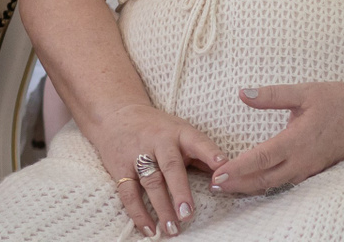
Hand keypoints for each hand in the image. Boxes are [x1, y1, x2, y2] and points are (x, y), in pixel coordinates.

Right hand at [84, 101, 226, 237]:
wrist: (116, 114)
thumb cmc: (156, 127)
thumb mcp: (180, 131)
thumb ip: (201, 153)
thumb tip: (227, 176)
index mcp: (178, 133)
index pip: (197, 142)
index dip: (210, 153)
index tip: (224, 167)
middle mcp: (158, 142)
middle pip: (170, 166)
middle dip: (180, 190)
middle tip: (188, 213)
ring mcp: (137, 155)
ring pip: (150, 182)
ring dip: (161, 206)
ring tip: (172, 228)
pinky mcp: (120, 167)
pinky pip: (128, 192)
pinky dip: (138, 213)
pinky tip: (149, 229)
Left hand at [210, 65, 343, 196]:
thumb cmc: (338, 99)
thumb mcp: (304, 91)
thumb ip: (272, 95)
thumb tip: (243, 93)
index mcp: (298, 140)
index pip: (262, 159)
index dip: (238, 169)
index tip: (217, 175)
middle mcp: (304, 159)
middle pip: (265, 179)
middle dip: (238, 184)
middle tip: (212, 185)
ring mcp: (310, 167)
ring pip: (276, 183)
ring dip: (251, 187)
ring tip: (227, 187)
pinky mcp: (315, 169)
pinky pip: (287, 182)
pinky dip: (267, 184)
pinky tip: (254, 183)